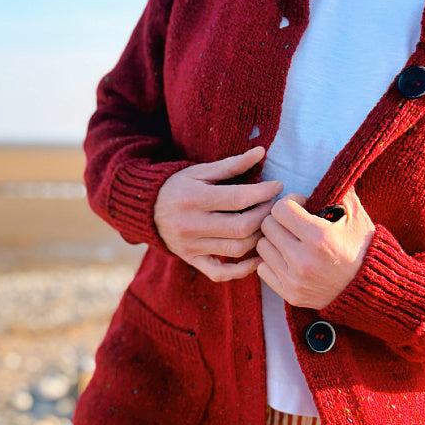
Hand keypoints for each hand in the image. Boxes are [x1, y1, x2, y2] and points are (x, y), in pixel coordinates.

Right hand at [153, 146, 282, 281]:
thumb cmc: (178, 186)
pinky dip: (242, 270)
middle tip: (275, 206)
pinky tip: (257, 258)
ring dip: (259, 238)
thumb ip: (232, 164)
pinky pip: (220, 273)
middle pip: (241, 227)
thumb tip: (261, 152)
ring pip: (236, 249)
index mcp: (194, 199)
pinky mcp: (192, 260)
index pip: (238, 198)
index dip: (264, 193)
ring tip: (267, 225)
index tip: (278, 186)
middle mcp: (192, 225)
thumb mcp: (201, 172)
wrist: (146, 209)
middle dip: (265, 216)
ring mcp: (191, 246)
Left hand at [256, 187, 374, 308]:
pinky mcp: (289, 294)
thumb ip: (340, 190)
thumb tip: (330, 169)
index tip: (301, 207)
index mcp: (319, 237)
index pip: (280, 209)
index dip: (290, 203)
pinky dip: (272, 261)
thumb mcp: (356, 216)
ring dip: (274, 240)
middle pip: (267, 226)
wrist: (370, 289)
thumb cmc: (362, 247)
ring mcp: (294, 280)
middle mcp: (303, 260)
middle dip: (280, 220)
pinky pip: (262, 269)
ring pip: (262, 246)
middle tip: (294, 223)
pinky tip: (288, 258)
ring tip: (291, 240)